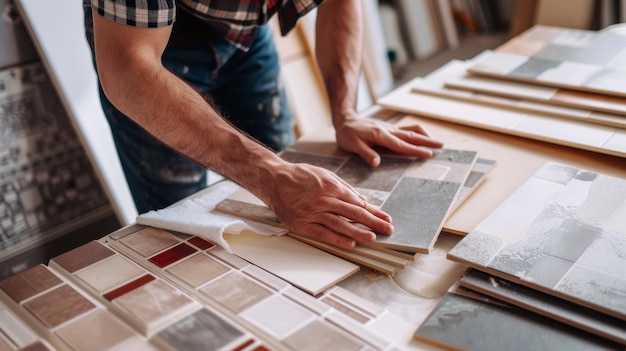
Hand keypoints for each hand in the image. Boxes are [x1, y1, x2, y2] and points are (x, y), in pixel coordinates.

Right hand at [265, 162, 392, 248]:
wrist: (273, 180)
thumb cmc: (300, 176)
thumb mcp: (324, 174)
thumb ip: (344, 187)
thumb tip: (362, 200)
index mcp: (330, 186)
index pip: (357, 201)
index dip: (373, 210)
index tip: (385, 217)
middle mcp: (322, 199)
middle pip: (353, 213)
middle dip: (373, 221)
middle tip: (388, 228)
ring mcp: (312, 213)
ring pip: (340, 224)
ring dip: (358, 232)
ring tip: (373, 237)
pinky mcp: (302, 224)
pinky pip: (323, 233)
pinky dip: (337, 239)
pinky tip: (350, 243)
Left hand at [335, 115, 443, 166]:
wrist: (345, 119)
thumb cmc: (347, 133)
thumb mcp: (352, 145)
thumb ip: (365, 154)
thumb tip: (376, 163)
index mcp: (380, 135)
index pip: (401, 144)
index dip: (414, 150)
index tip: (428, 153)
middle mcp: (388, 130)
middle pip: (411, 135)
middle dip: (427, 140)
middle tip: (441, 145)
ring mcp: (389, 128)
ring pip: (410, 130)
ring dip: (424, 135)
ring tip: (436, 142)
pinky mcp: (389, 128)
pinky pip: (406, 129)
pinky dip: (416, 133)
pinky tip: (421, 137)